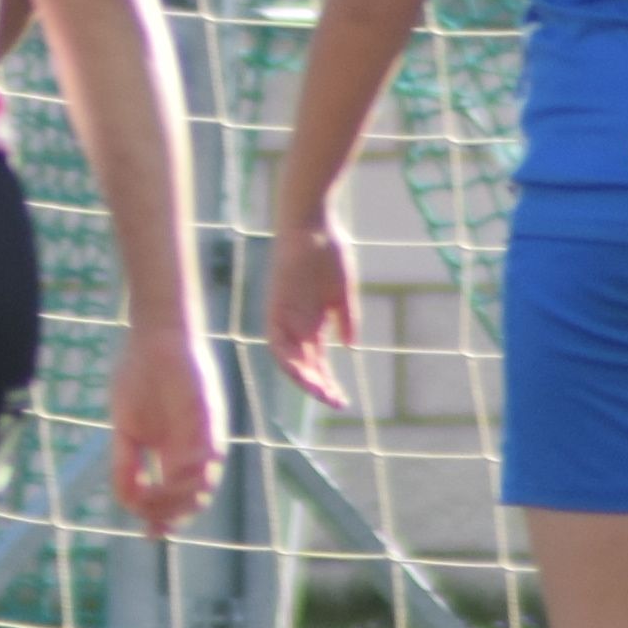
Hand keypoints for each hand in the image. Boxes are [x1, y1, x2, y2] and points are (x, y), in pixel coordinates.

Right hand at [103, 317, 220, 533]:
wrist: (154, 338)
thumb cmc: (139, 377)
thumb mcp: (126, 430)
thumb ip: (126, 464)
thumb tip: (126, 501)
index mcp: (173, 454)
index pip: (175, 498)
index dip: (163, 519)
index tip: (148, 535)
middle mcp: (193, 452)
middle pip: (190, 500)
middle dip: (167, 515)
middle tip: (146, 518)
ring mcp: (203, 438)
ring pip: (202, 486)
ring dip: (176, 501)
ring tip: (152, 501)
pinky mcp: (210, 421)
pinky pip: (207, 458)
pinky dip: (189, 475)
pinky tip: (167, 479)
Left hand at [259, 206, 357, 408]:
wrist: (314, 225)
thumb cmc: (329, 254)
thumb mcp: (342, 293)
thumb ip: (346, 319)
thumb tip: (351, 347)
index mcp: (312, 322)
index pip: (316, 361)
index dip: (326, 381)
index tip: (342, 401)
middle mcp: (295, 323)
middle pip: (302, 364)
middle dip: (317, 386)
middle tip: (335, 403)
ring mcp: (284, 314)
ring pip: (287, 357)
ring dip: (302, 377)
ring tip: (320, 393)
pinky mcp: (275, 304)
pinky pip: (276, 337)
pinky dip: (287, 356)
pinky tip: (303, 370)